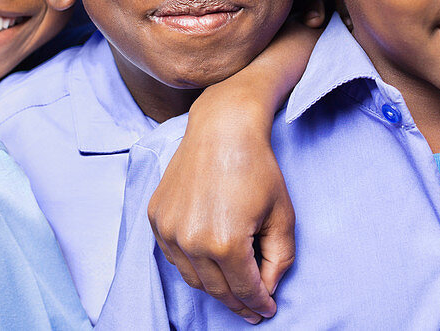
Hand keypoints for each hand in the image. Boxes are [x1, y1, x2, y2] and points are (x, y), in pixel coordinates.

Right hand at [148, 102, 294, 324]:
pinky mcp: (157, 218)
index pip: (244, 289)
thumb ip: (280, 259)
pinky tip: (209, 263)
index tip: (267, 311)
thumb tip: (267, 287)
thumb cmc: (257, 168)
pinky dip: (192, 265)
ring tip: (233, 288)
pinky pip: (174, 256)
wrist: (222, 129)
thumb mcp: (282, 216)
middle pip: (217, 289)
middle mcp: (192, 241)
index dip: (259, 304)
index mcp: (226, 243)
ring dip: (214, 287)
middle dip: (238, 302)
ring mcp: (169, 230)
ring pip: (192, 277)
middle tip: (252, 309)